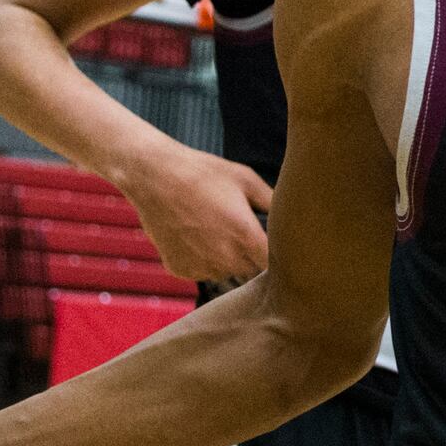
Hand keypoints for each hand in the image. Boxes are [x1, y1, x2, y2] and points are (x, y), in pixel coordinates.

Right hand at [119, 144, 271, 284]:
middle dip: (251, 255)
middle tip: (239, 228)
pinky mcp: (181, 270)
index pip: (275, 264)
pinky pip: (202, 270)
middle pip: (251, 270)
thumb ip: (273, 203)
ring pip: (226, 272)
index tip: (273, 244)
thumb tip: (292, 218)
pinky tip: (195, 234)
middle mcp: (224, 258)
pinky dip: (202, 258)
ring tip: (214, 227)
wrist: (153, 176)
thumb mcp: (246, 179)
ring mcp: (200, 267)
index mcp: (246, 237)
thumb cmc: (203, 173)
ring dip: (226, 258)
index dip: (278, 256)